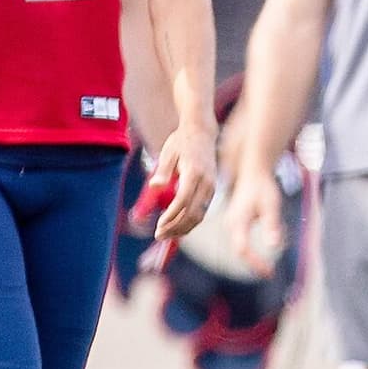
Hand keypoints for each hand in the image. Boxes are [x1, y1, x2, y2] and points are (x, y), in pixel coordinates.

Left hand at [144, 122, 218, 242]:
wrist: (202, 133)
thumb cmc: (181, 142)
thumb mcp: (168, 153)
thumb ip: (162, 171)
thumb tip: (155, 186)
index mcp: (194, 173)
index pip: (183, 200)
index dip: (171, 215)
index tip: (159, 225)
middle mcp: (206, 182)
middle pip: (193, 212)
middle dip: (176, 227)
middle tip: (159, 235)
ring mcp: (211, 187)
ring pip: (200, 215)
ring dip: (183, 228)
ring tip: (167, 234)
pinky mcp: (212, 189)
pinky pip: (203, 210)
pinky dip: (191, 221)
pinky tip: (178, 226)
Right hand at [223, 143, 285, 273]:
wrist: (254, 171)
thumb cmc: (263, 187)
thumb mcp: (271, 206)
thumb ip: (272, 226)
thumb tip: (274, 247)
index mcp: (237, 222)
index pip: (242, 250)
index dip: (254, 263)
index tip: (268, 272)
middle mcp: (231, 224)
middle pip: (240, 250)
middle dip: (254, 264)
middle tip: (269, 274)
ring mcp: (232, 223)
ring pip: (240, 246)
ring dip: (252, 258)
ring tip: (266, 269)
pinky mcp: (237, 222)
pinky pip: (242, 240)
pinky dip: (251, 250)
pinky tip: (263, 254)